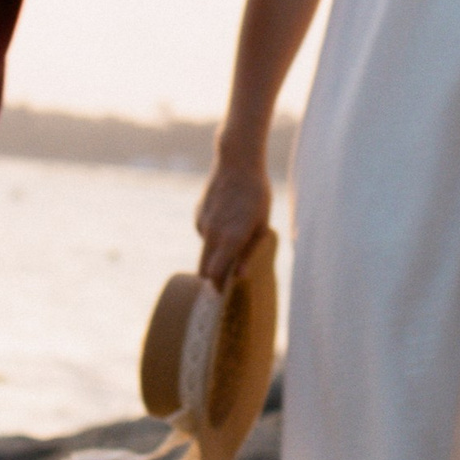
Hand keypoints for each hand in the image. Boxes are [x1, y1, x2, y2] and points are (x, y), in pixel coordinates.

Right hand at [195, 152, 271, 285]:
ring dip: (215, 255)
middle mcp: (213, 234)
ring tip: (234, 241)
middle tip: (225, 285)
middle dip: (213, 278)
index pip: (214, 276)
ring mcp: (203, 224)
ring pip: (205, 251)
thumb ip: (248, 253)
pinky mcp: (198, 215)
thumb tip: (238, 276)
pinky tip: (227, 220)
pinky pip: (204, 234)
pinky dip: (213, 236)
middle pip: (204, 269)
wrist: (237, 162)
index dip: (217, 288)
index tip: (223, 296)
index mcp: (231, 239)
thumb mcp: (261, 226)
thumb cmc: (257, 195)